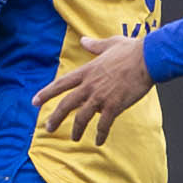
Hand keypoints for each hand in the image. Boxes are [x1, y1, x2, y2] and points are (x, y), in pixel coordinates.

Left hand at [34, 33, 154, 144]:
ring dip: (76, 129)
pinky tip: (98, 142)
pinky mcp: (114, 105)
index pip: (61, 84)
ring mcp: (101, 96)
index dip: (46, 93)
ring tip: (73, 138)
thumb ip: (94, 45)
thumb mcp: (109, 44)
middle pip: (67, 104)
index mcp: (87, 71)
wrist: (148, 59)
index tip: (35, 102)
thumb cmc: (131, 50)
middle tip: (48, 128)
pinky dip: (100, 135)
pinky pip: (104, 125)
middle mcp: (90, 85)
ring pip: (82, 117)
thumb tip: (83, 40)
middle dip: (55, 118)